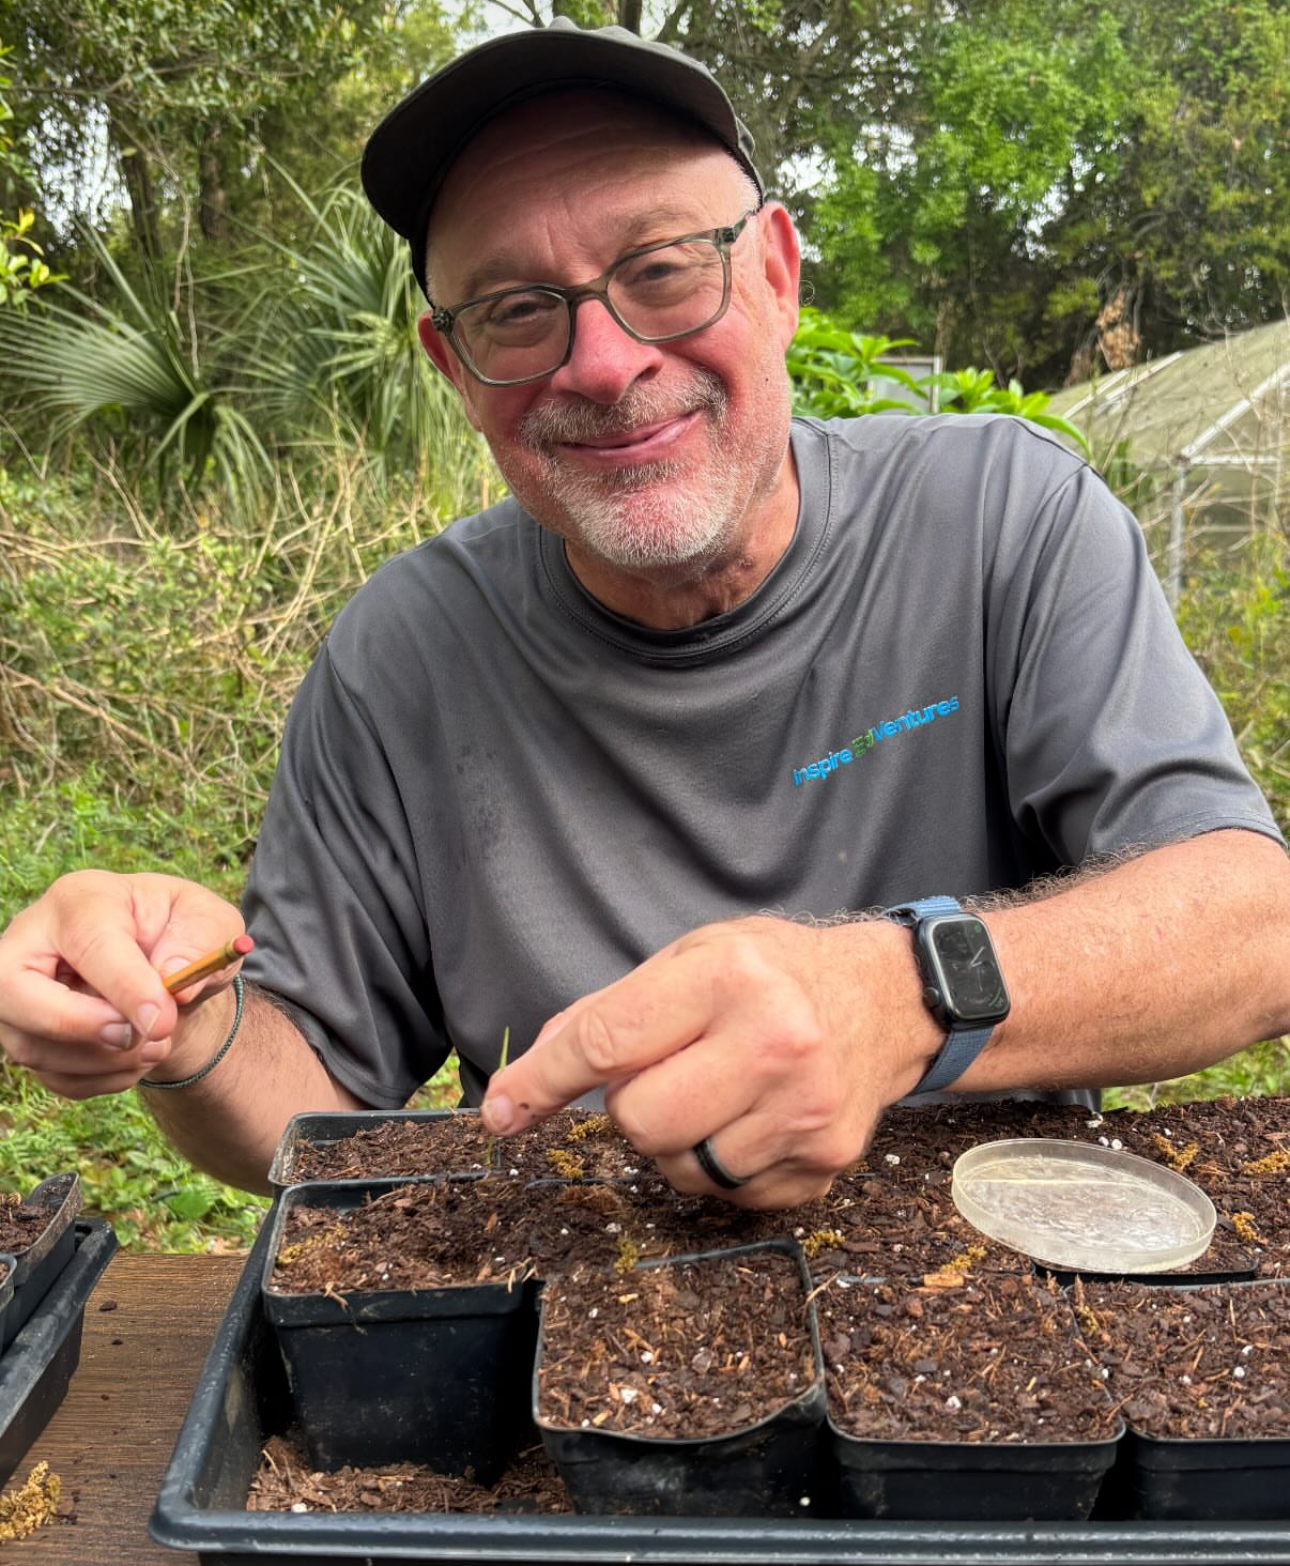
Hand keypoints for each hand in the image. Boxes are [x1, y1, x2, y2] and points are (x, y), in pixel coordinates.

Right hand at [0, 870, 246, 1098]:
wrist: (168, 971)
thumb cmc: (184, 936)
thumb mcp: (211, 922)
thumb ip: (201, 941)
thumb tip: (173, 974)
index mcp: (81, 899)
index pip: (87, 943)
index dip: (124, 986)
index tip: (163, 1018)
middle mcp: (31, 942)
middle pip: (12, 990)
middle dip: (79, 1026)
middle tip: (140, 1037)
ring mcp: (19, 994)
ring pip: (32, 1046)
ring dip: (105, 1062)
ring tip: (158, 1044)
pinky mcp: (27, 1036)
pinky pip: (53, 1076)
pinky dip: (103, 1079)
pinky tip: (136, 1058)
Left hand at [481, 915, 939, 1206]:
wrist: (887, 999)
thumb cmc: (774, 973)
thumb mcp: (692, 958)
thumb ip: (608, 1014)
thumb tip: (524, 1084)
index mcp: (728, 978)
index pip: (608, 1042)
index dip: (543, 1080)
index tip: (502, 1111)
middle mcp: (775, 1044)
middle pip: (638, 1120)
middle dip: (632, 1104)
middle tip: (670, 1071)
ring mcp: (804, 1111)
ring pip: (677, 1168)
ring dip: (674, 1141)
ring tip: (715, 1093)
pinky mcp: (824, 1162)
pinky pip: (726, 1195)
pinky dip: (718, 1165)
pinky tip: (750, 1120)